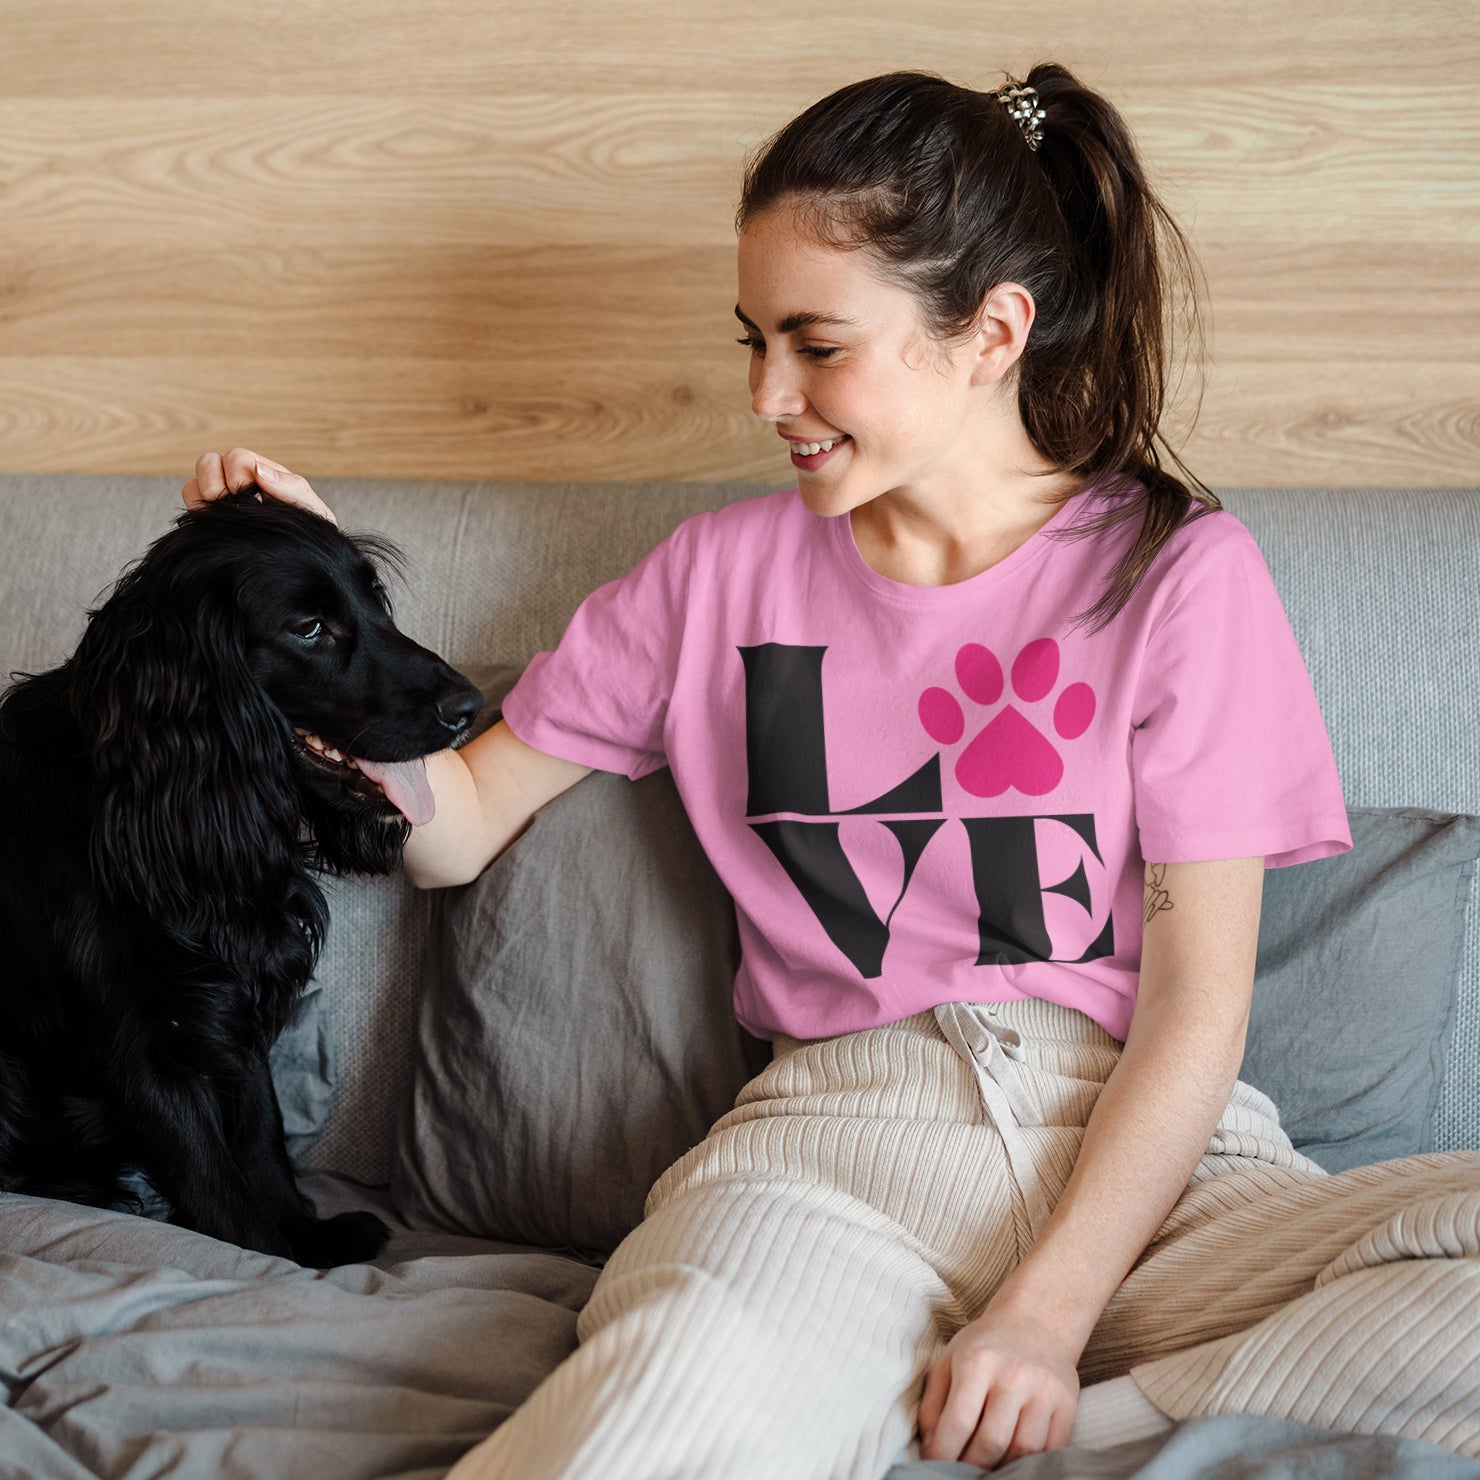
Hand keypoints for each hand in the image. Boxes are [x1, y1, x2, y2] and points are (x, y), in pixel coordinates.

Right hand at [182, 448, 337, 525]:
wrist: (302, 566)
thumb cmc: (309, 535)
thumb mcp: (309, 509)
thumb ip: (290, 486)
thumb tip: (258, 470)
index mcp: (261, 472)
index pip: (235, 457)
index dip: (239, 475)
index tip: (255, 500)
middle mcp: (235, 482)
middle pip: (207, 462)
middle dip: (217, 483)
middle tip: (236, 508)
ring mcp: (218, 502)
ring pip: (193, 486)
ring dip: (207, 500)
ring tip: (230, 520)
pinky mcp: (207, 523)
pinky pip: (189, 510)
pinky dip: (199, 516)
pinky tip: (220, 530)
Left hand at [917, 1305, 1079, 1468]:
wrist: (1036, 1322)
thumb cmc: (985, 1346)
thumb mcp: (949, 1361)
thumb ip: (933, 1404)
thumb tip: (930, 1447)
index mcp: (978, 1361)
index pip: (959, 1422)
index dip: (943, 1453)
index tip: (935, 1465)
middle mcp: (1014, 1375)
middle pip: (992, 1441)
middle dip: (971, 1467)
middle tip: (960, 1472)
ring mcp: (1045, 1391)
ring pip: (1024, 1451)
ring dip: (1002, 1468)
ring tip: (986, 1468)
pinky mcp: (1067, 1405)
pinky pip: (1051, 1449)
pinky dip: (1031, 1464)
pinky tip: (1014, 1461)